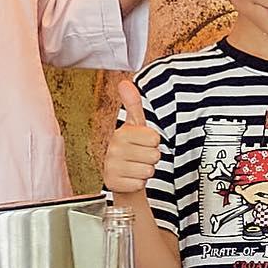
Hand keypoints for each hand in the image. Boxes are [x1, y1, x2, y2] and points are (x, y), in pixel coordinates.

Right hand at [103, 77, 160, 194]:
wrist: (121, 176)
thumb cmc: (131, 149)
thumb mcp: (135, 125)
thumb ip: (133, 104)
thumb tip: (125, 82)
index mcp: (121, 133)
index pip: (155, 138)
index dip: (153, 143)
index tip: (143, 144)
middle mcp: (114, 149)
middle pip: (154, 155)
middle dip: (151, 158)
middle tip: (139, 157)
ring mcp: (112, 167)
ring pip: (148, 171)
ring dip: (145, 171)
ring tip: (135, 167)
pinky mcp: (113, 184)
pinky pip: (140, 184)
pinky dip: (138, 183)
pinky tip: (130, 178)